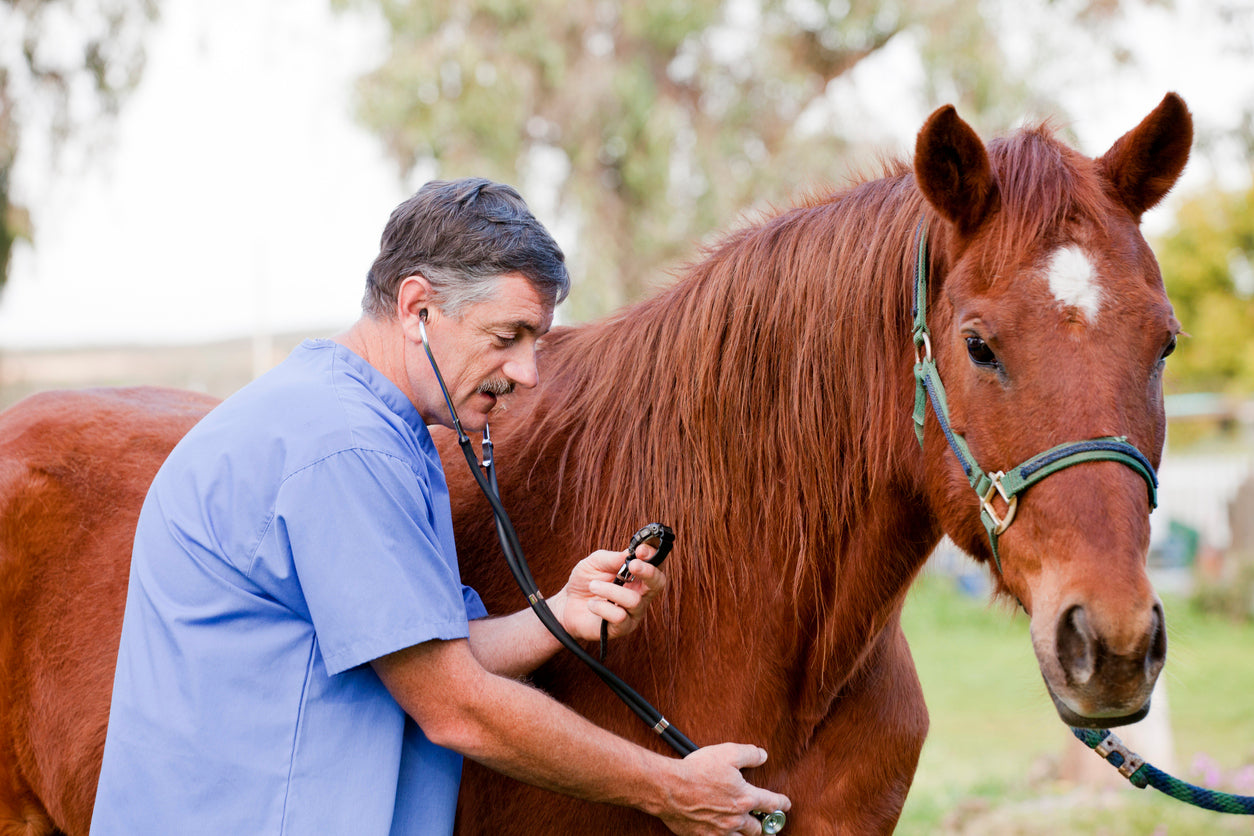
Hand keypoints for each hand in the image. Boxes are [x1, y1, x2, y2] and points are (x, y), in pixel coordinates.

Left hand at [549, 543, 666, 642]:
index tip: (640, 550)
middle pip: (658, 583)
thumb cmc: (585, 581)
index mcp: (637, 574)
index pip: (656, 563)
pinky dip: (601, 607)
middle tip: (632, 565)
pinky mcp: (622, 627)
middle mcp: (640, 593)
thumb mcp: (595, 562)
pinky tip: (592, 604)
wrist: (567, 605)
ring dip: (610, 590)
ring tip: (593, 585)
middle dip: (648, 572)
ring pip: (634, 600)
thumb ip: (613, 558)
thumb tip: (630, 553)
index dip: (653, 555)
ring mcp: (633, 612)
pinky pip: (619, 616)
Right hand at [656, 744, 791, 834]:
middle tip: (768, 823)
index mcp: (745, 798)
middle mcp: (736, 819)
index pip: (771, 803)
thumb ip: (749, 754)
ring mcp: (720, 831)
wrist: (669, 788)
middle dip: (766, 825)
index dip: (782, 802)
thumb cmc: (697, 770)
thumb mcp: (727, 753)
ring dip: (748, 835)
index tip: (786, 803)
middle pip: (759, 828)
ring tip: (751, 833)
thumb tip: (762, 755)